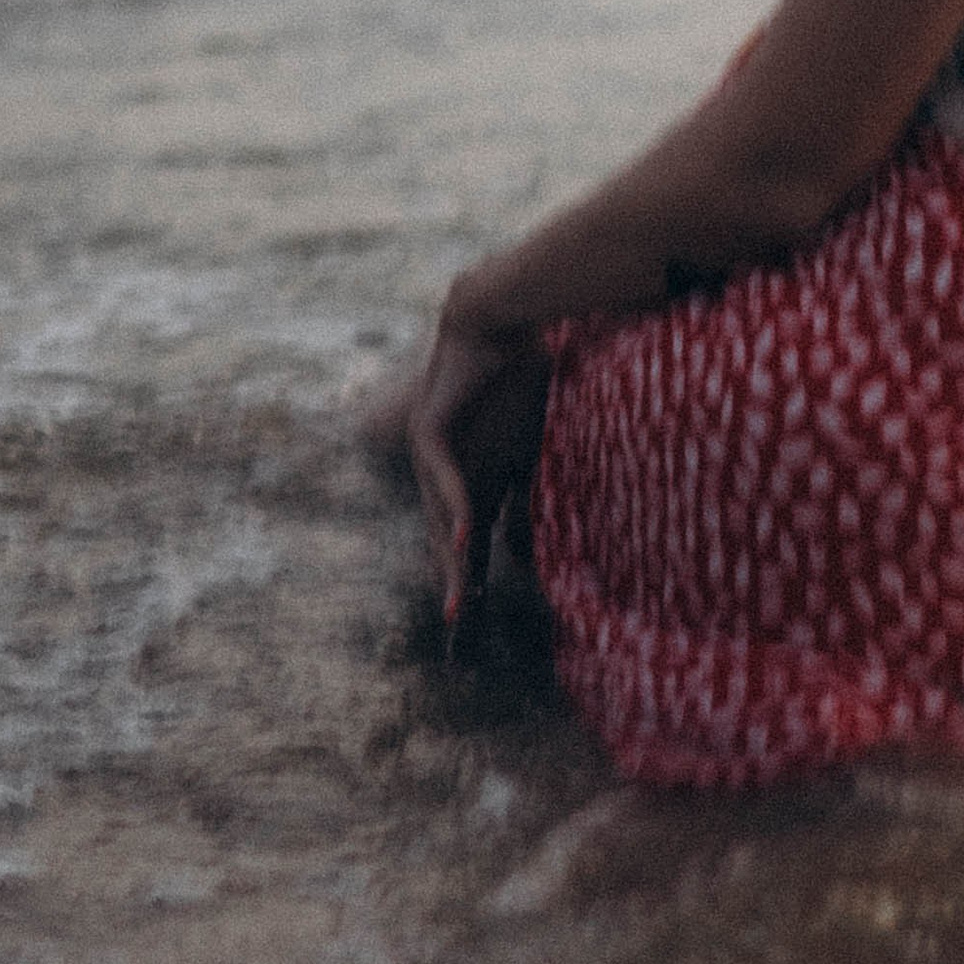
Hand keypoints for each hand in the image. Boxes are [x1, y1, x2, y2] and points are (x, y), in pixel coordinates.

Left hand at [404, 296, 550, 647]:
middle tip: (460, 645)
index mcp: (473, 483)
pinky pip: (443, 479)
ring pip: (439, 521)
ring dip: (450, 566)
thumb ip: (535, 495)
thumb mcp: (535, 448)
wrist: (504, 318)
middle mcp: (445, 477)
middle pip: (447, 548)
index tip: (476, 641)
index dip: (472, 591)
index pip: (471, 549)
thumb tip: (535, 553)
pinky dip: (453, 510)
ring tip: (459, 610)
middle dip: (455, 595)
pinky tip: (462, 541)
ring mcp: (432, 456)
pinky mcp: (428, 430)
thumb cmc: (525, 376)